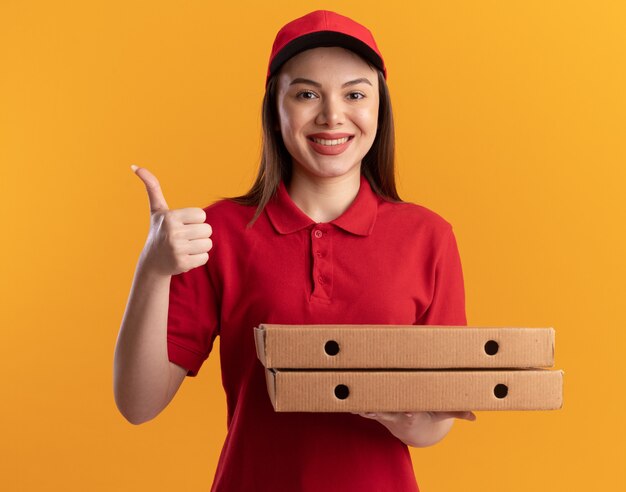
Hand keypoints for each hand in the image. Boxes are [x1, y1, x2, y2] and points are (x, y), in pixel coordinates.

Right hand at [131, 165, 212, 275]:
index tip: (183, 224)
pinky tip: (185, 257)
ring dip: (200, 246)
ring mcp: (177, 250)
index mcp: (170, 217)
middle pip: (208, 230)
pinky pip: (205, 257)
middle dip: (199, 233)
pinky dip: (198, 258)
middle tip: (185, 237)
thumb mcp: (157, 210)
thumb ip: (152, 187)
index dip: (195, 220)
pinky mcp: (183, 264)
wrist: (152, 261)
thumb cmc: (159, 231)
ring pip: (208, 244)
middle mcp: (173, 233)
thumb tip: (135, 166)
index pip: (202, 215)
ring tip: (186, 246)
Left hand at [352, 411, 475, 446]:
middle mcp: (397, 415)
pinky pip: (365, 409)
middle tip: (371, 406)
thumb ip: (456, 412)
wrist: (414, 429)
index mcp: (413, 414)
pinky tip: (346, 403)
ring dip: (364, 408)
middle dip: (380, 409)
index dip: (409, 412)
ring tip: (353, 403)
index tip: (409, 411)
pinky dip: (357, 407)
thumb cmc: (429, 415)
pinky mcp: (377, 412)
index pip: (411, 414)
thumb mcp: (443, 413)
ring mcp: (385, 415)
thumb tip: (474, 416)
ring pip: (373, 411)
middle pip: (388, 412)